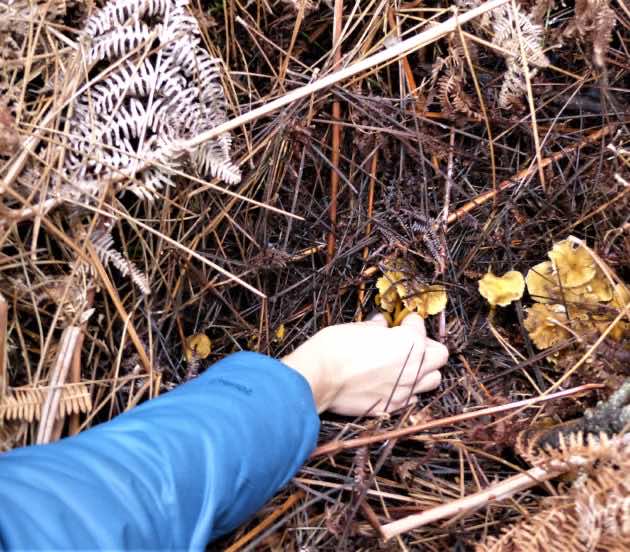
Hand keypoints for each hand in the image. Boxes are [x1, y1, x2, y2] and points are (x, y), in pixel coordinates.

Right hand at [282, 313, 448, 415]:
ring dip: (424, 369)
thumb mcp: (357, 328)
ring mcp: (405, 389)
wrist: (319, 378)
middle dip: (427, 345)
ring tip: (406, 364)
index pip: (420, 325)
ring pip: (433, 379)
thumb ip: (377, 328)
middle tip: (408, 342)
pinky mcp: (392, 406)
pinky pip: (414, 397)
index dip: (408, 321)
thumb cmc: (336, 347)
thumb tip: (381, 325)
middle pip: (440, 355)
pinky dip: (409, 389)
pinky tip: (393, 382)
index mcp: (408, 341)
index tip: (400, 322)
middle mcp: (413, 366)